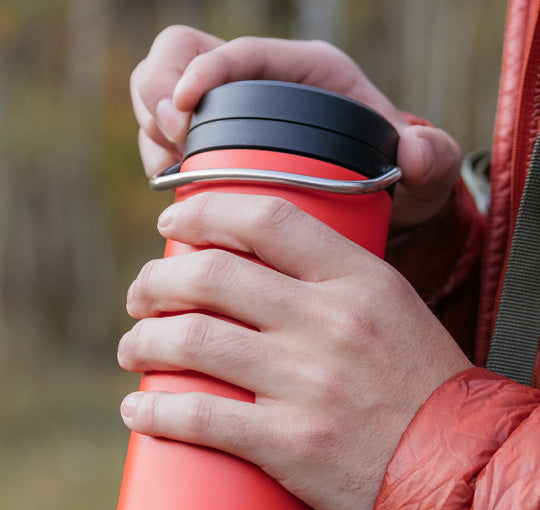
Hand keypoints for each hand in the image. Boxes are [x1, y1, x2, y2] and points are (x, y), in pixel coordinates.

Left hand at [117, 193, 470, 509]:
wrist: (460, 473)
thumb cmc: (428, 395)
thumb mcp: (399, 316)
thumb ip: (338, 292)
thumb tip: (265, 279)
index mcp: (360, 280)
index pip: (266, 218)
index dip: (204, 210)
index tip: (171, 223)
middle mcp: (330, 322)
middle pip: (212, 276)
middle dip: (155, 282)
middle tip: (138, 297)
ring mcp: (307, 383)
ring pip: (193, 341)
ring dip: (142, 342)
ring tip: (132, 349)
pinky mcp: (290, 444)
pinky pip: (200, 419)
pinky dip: (155, 413)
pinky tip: (135, 413)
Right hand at [130, 27, 461, 230]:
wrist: (377, 211)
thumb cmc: (397, 182)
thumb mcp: (423, 173)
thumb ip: (432, 160)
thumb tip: (411, 153)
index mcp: (304, 73)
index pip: (240, 52)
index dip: (202, 69)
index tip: (184, 106)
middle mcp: (259, 86)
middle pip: (179, 56)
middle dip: (159, 91)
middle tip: (170, 143)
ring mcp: (228, 119)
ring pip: (160, 97)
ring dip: (151, 130)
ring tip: (169, 172)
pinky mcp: (211, 152)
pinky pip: (163, 142)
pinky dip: (157, 161)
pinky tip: (175, 198)